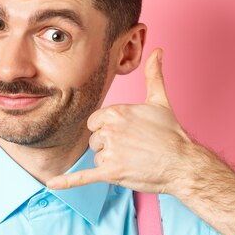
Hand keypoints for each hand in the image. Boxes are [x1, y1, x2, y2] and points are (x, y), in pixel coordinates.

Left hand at [45, 48, 200, 194]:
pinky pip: (83, 176)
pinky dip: (67, 181)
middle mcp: (110, 130)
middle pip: (94, 140)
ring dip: (110, 162)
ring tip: (133, 160)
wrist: (183, 163)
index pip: (94, 122)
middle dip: (109, 146)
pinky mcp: (111, 173)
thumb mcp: (159, 100)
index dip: (107, 129)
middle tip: (133, 148)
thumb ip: (153, 75)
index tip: (126, 133)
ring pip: (96, 157)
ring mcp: (110, 152)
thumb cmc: (171, 133)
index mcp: (115, 112)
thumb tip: (158, 51)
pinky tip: (50, 183)